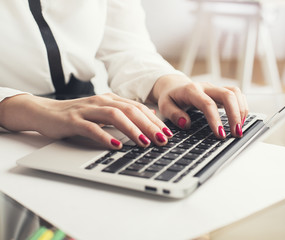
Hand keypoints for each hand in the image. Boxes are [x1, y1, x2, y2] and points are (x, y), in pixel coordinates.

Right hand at [0, 93, 173, 148]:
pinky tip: (116, 146)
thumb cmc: (77, 114)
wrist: (45, 111)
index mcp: (110, 99)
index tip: (167, 133)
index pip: (137, 108)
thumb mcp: (104, 111)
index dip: (154, 120)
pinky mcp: (73, 120)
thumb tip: (150, 113)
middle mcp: (101, 101)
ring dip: (132, 130)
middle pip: (130, 110)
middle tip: (162, 140)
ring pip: (114, 116)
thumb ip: (125, 111)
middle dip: (149, 125)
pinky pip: (91, 128)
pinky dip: (105, 137)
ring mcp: (87, 110)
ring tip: (145, 143)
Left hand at [149, 75, 248, 137]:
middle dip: (234, 115)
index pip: (208, 104)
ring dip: (241, 110)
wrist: (174, 85)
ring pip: (235, 92)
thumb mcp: (164, 106)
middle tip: (236, 133)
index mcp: (191, 90)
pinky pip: (237, 94)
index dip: (216, 119)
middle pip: (227, 95)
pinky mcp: (221, 91)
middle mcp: (206, 87)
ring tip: (239, 128)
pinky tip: (240, 120)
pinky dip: (242, 106)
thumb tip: (186, 123)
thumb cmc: (170, 97)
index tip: (220, 134)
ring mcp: (215, 88)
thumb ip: (173, 114)